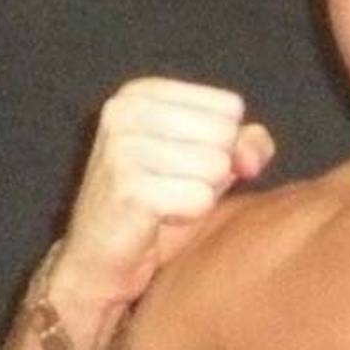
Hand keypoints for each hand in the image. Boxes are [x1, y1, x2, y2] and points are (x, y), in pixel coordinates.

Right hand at [53, 77, 275, 307]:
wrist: (98, 257)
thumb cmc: (161, 200)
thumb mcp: (211, 158)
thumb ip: (248, 142)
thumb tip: (250, 159)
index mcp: (141, 92)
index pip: (230, 107)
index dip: (223, 143)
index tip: (182, 162)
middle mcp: (125, 110)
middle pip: (225, 134)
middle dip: (213, 170)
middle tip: (171, 186)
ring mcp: (122, 148)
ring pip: (217, 166)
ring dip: (201, 193)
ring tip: (164, 201)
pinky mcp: (128, 189)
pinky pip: (201, 198)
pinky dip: (190, 214)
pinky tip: (157, 218)